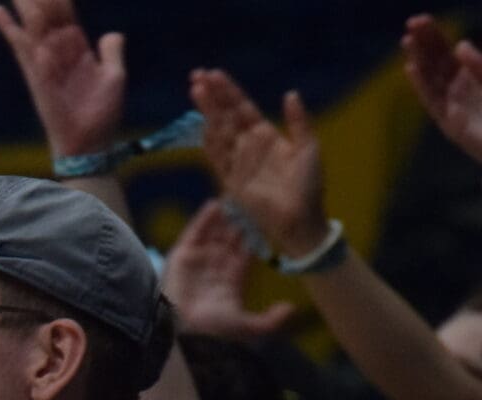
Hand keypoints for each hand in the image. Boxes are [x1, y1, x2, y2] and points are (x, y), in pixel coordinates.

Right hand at [0, 0, 126, 157]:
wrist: (89, 142)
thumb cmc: (101, 114)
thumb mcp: (114, 77)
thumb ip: (112, 52)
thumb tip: (110, 34)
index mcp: (77, 51)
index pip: (66, 16)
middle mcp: (57, 52)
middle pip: (46, 15)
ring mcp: (44, 61)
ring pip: (33, 24)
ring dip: (24, 4)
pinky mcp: (35, 73)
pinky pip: (22, 46)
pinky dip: (9, 28)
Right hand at [162, 199, 295, 340]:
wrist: (185, 333)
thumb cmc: (215, 331)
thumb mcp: (250, 328)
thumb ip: (271, 320)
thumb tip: (291, 308)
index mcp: (232, 281)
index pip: (245, 251)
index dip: (254, 235)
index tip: (265, 218)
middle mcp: (215, 268)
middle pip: (229, 238)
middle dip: (240, 220)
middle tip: (252, 200)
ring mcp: (197, 261)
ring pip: (213, 232)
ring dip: (224, 216)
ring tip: (236, 196)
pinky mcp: (181, 257)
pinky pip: (194, 233)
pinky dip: (203, 219)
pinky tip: (215, 203)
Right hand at [190, 70, 327, 257]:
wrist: (302, 219)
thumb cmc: (309, 185)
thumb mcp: (309, 147)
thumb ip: (299, 121)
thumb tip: (290, 93)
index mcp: (266, 136)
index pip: (242, 108)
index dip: (228, 91)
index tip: (213, 74)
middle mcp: (248, 147)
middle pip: (225, 115)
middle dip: (211, 96)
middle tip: (196, 75)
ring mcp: (237, 163)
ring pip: (218, 131)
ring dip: (207, 112)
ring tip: (195, 90)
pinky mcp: (232, 181)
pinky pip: (218, 157)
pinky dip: (210, 141)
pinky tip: (203, 124)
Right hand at [403, 15, 481, 164]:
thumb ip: (480, 65)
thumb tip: (460, 44)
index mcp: (470, 75)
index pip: (447, 51)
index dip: (434, 35)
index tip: (420, 20)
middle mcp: (457, 88)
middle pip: (435, 62)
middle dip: (423, 43)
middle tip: (410, 24)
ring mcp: (451, 105)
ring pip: (431, 78)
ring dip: (418, 59)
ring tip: (407, 41)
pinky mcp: (449, 123)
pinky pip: (432, 100)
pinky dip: (421, 84)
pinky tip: (411, 69)